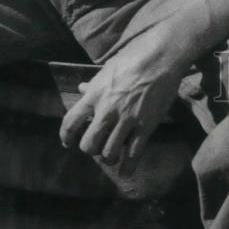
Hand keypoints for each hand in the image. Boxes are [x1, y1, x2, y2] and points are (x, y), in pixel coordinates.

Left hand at [59, 31, 186, 172]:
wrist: (162, 57)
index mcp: (95, 95)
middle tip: (96, 145)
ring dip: (108, 157)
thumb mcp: (109, 68)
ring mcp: (127, 119)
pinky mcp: (145, 125)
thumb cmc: (134, 57)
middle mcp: (107, 110)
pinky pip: (134, 154)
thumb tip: (82, 88)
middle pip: (89, 145)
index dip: (66, 136)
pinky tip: (126, 172)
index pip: (71, 122)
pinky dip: (128, 167)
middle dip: (90, 149)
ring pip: (109, 153)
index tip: (67, 142)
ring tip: (111, 154)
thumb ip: (95, 83)